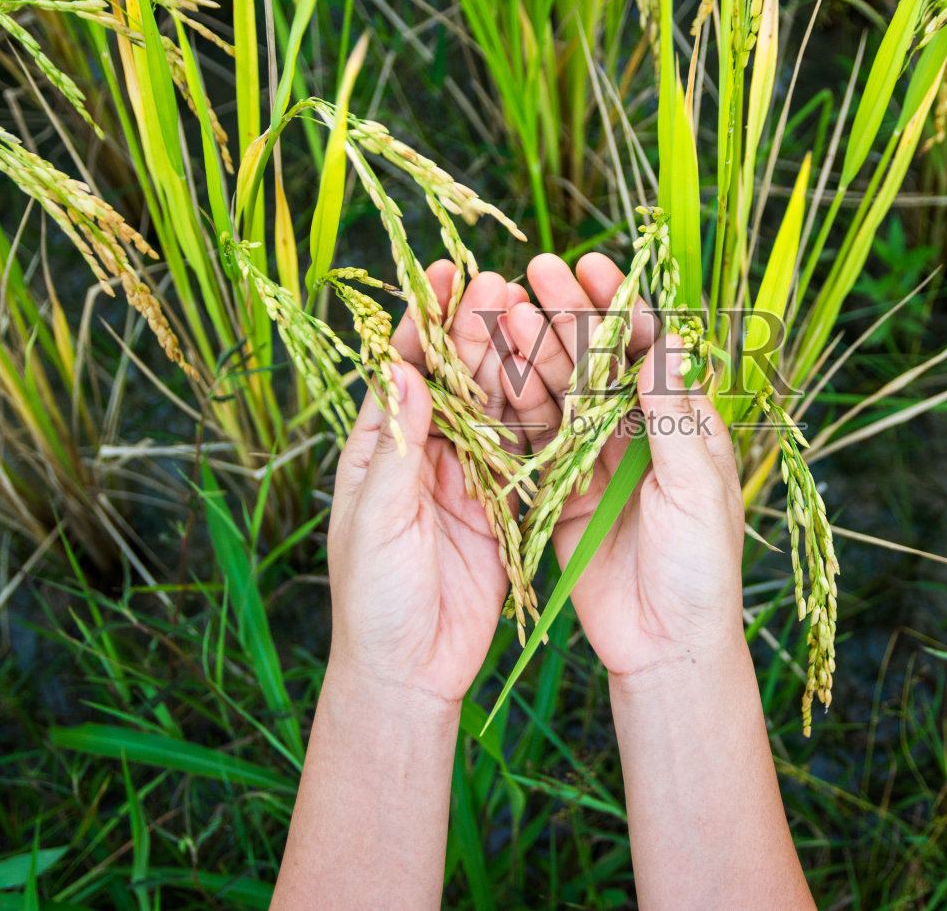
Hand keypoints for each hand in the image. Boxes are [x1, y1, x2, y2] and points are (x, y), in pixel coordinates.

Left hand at [325, 263, 526, 704]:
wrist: (411, 672)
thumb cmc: (375, 601)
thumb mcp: (377, 523)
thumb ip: (398, 451)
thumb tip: (408, 371)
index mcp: (381, 449)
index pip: (404, 370)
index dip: (426, 321)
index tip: (448, 273)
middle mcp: (425, 454)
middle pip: (456, 378)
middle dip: (478, 330)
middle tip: (505, 281)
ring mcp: (468, 478)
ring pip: (497, 408)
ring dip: (516, 362)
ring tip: (541, 313)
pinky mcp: (506, 507)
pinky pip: (530, 453)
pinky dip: (547, 416)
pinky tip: (571, 378)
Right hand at [500, 254, 745, 677]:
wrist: (666, 648)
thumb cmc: (701, 570)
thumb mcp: (696, 490)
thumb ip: (675, 418)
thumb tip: (662, 340)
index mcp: (684, 422)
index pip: (648, 348)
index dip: (618, 305)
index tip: (589, 266)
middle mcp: (639, 431)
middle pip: (597, 359)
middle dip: (567, 315)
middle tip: (533, 272)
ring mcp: (596, 460)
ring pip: (559, 392)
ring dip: (532, 351)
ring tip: (500, 309)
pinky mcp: (560, 494)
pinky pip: (532, 440)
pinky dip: (511, 406)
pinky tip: (486, 369)